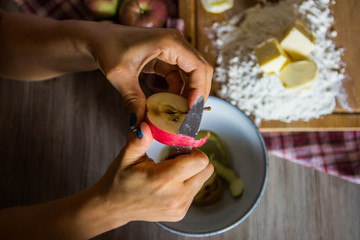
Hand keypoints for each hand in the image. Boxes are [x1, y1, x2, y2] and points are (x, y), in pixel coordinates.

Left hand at [87, 24, 212, 124]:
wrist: (98, 39)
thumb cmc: (107, 48)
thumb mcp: (120, 76)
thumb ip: (133, 101)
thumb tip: (140, 128)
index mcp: (170, 42)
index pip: (198, 67)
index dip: (200, 90)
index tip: (192, 111)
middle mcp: (176, 43)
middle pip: (201, 71)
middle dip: (198, 95)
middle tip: (190, 118)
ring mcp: (173, 50)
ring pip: (192, 76)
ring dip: (189, 95)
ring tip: (181, 115)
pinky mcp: (167, 58)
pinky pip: (180, 77)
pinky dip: (178, 92)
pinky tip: (170, 105)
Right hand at [92, 122, 213, 226]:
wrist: (114, 207)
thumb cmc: (119, 180)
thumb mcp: (126, 157)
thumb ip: (138, 141)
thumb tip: (145, 126)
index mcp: (163, 179)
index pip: (200, 162)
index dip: (194, 151)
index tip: (180, 149)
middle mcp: (176, 196)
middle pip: (207, 171)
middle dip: (195, 161)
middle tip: (175, 159)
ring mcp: (179, 207)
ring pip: (203, 181)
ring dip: (192, 173)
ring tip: (170, 172)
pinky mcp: (180, 214)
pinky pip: (194, 192)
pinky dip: (187, 184)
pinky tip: (169, 183)